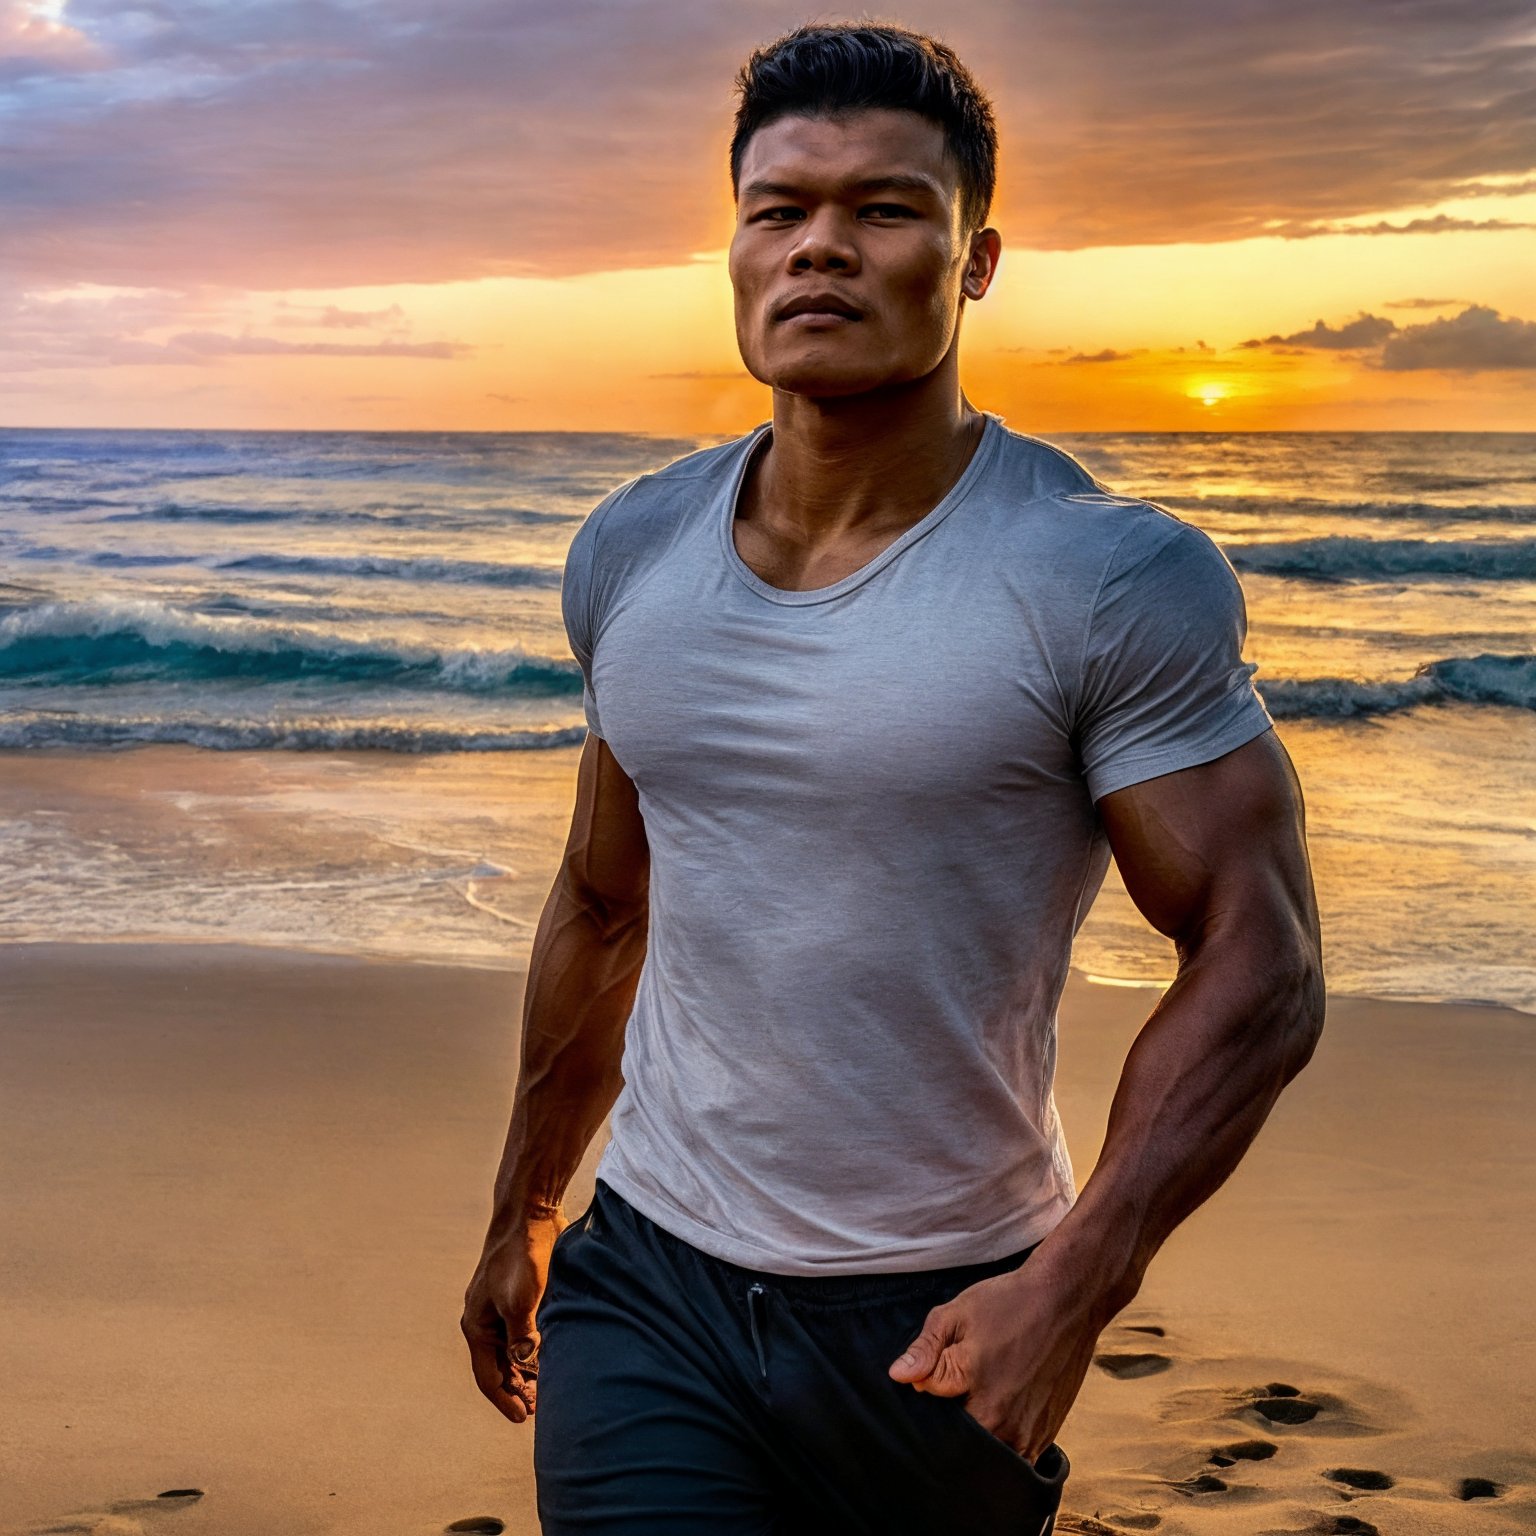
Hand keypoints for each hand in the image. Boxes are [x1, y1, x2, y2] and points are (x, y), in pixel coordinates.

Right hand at [461, 1212, 566, 1423]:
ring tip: (547, 1391)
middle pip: (499, 1368)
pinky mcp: (520, 1296)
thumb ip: (521, 1336)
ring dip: (526, 1373)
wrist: (530, 1213)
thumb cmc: (521, 1256)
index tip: (524, 1419)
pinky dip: (534, 1351)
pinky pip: (523, 1334)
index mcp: (477, 1325)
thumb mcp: (520, 1301)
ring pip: (511, 1352)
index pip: (488, 1377)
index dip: (506, 1400)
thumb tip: (525, 1364)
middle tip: (541, 1408)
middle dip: (517, 1390)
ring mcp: (501, 1308)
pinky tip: (553, 1359)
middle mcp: (485, 1320)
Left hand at [886, 1254, 1109, 1461]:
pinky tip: (1000, 1403)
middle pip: (960, 1444)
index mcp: (977, 1394)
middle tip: (958, 1386)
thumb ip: (926, 1350)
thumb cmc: (1009, 1302)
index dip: (924, 1402)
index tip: (929, 1381)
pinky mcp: (1045, 1435)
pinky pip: (1013, 1455)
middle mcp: (1004, 1423)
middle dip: (950, 1424)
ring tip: (981, 1393)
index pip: (932, 1422)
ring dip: (978, 1433)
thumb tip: (898, 1376)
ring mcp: (1028, 1434)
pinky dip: (1001, 1438)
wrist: (1066, 1300)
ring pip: (988, 1453)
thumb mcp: (956, 1314)